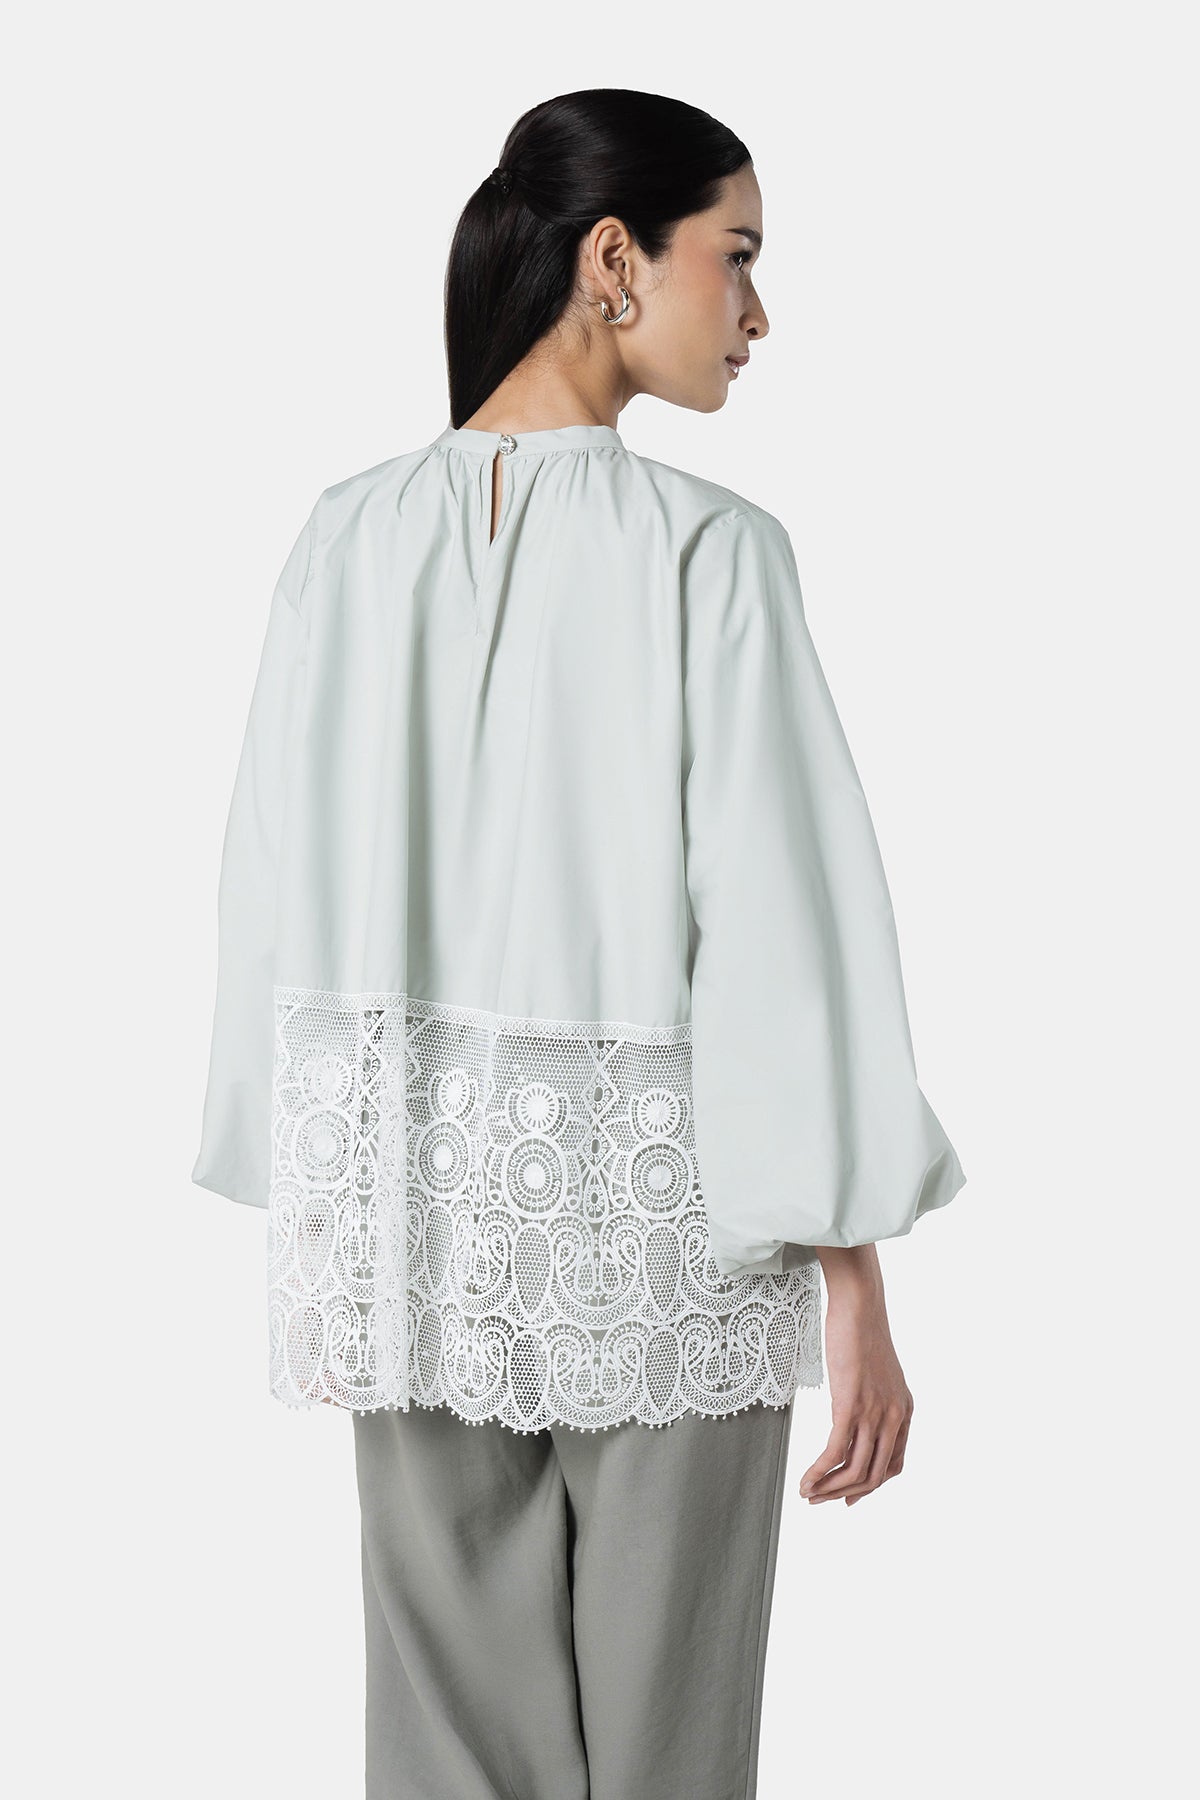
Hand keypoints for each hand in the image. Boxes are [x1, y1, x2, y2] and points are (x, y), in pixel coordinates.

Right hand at [797, 1248, 912, 1507]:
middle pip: (875, 1476)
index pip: (894, 1466)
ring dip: (829, 1489)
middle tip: (819, 1500)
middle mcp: (894, 1418)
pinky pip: (835, 1452)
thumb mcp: (875, 1374)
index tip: (848, 1498)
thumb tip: (850, 1415)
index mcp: (904, 1412)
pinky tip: (804, 1480)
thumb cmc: (861, 1332)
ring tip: (807, 1494)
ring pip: (857, 1471)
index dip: (871, 1488)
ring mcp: (874, 1413)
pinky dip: (819, 1473)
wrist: (860, 1306)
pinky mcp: (851, 1405)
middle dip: (845, 1494)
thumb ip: (871, 1400)